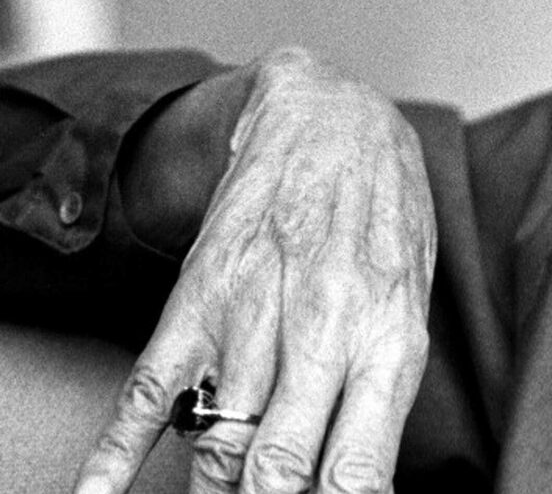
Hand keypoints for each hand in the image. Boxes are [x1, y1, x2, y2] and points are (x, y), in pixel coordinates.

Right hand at [75, 48, 436, 493]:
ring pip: (217, 448)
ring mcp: (251, 317)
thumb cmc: (384, 221)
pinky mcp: (194, 303)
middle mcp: (321, 333)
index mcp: (390, 341)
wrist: (331, 119)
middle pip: (279, 470)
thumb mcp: (413, 303)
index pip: (360, 469)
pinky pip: (149, 398)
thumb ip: (382, 395)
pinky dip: (115, 461)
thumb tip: (358, 486)